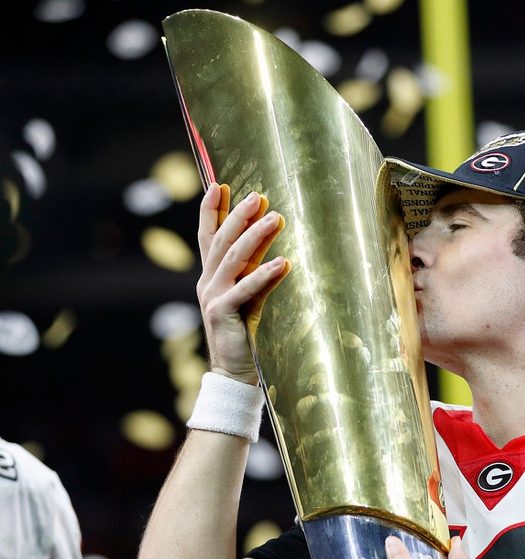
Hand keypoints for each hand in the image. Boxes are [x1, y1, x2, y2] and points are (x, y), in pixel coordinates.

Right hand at [195, 184, 289, 383]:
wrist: (233, 373)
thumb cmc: (243, 334)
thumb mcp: (251, 298)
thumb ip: (257, 275)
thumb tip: (278, 254)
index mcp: (211, 277)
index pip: (208, 236)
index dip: (212, 211)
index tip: (220, 185)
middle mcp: (208, 283)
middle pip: (221, 241)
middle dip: (238, 215)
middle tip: (258, 195)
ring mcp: (213, 297)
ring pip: (233, 259)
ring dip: (255, 236)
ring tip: (275, 218)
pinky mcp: (223, 313)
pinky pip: (245, 290)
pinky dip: (264, 275)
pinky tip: (283, 263)